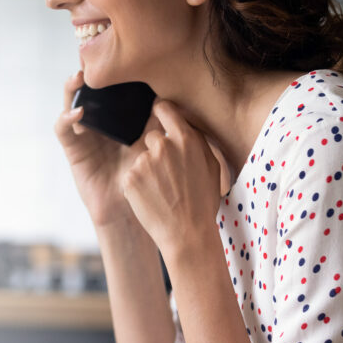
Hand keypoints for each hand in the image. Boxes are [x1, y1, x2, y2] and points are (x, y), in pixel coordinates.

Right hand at [53, 71, 157, 226]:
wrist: (132, 207)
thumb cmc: (145, 175)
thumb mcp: (152, 143)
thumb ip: (157, 121)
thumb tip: (168, 93)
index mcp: (116, 117)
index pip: (108, 88)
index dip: (106, 71)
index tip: (110, 52)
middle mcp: (97, 121)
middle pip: (87, 91)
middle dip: (86, 73)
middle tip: (89, 59)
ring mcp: (82, 134)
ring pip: (70, 104)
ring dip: (71, 89)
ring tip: (78, 78)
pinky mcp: (72, 149)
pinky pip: (63, 130)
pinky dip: (67, 118)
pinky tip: (78, 112)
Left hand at [120, 99, 222, 259]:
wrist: (187, 234)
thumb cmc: (203, 201)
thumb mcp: (212, 166)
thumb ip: (197, 141)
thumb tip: (186, 123)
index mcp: (186, 138)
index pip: (164, 108)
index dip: (161, 113)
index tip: (159, 116)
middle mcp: (163, 145)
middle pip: (152, 137)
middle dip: (157, 151)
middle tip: (168, 175)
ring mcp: (144, 161)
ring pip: (142, 159)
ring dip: (148, 171)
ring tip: (163, 192)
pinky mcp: (130, 178)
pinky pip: (132, 175)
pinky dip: (139, 186)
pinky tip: (152, 199)